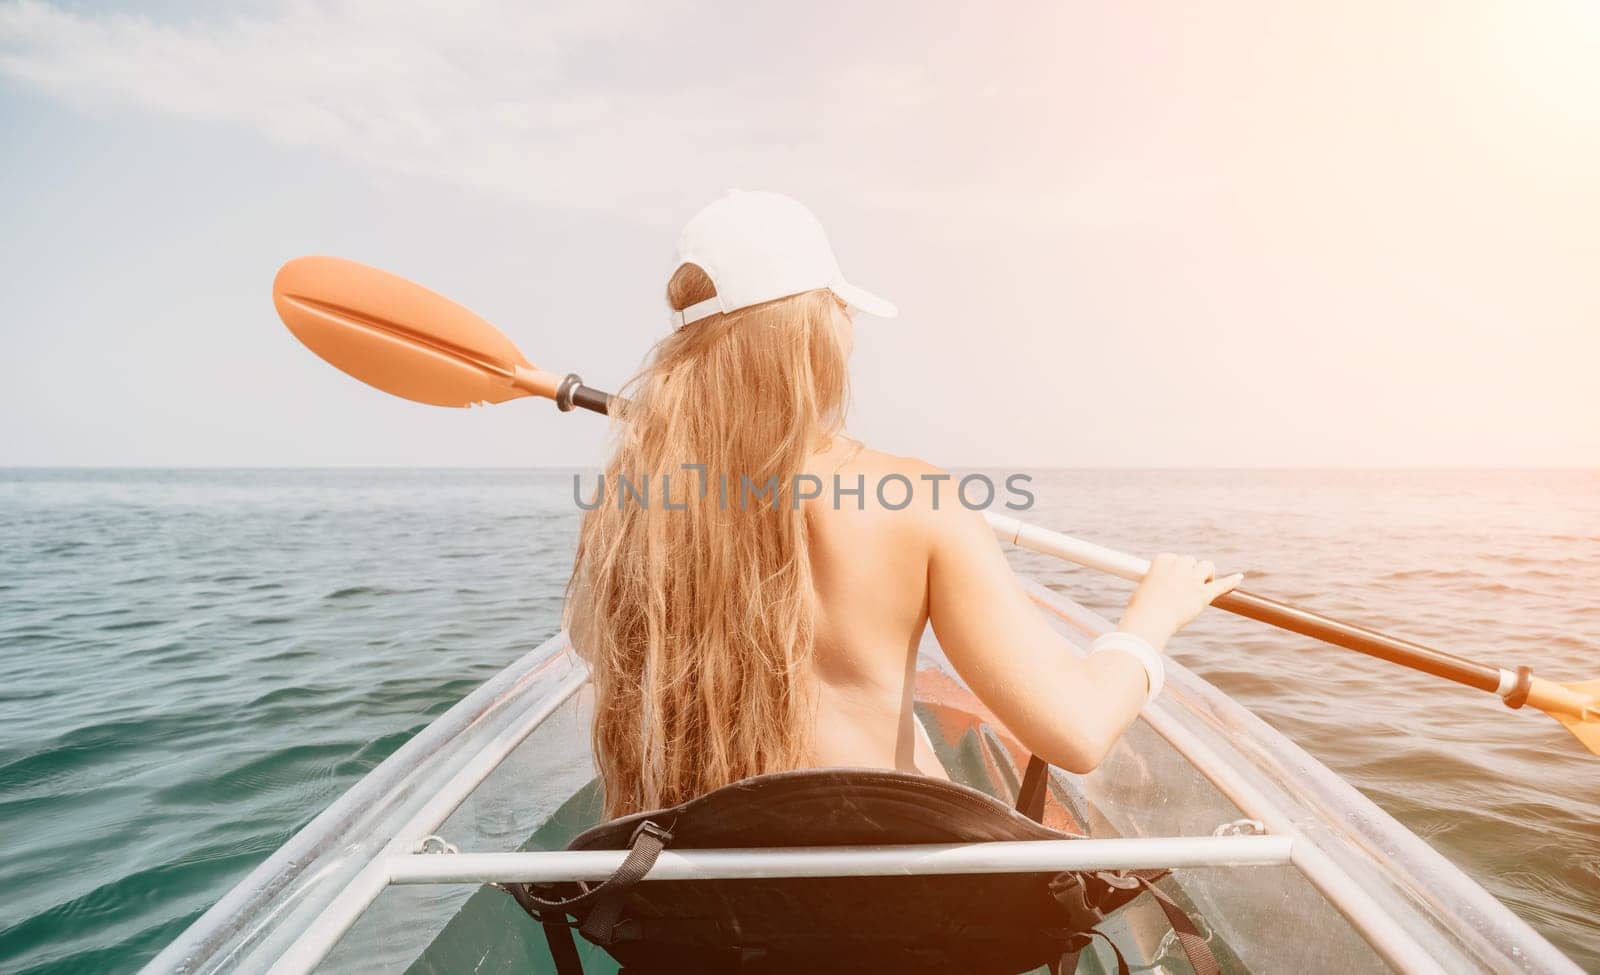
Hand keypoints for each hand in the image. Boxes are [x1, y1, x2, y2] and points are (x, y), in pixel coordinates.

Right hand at [1118, 554, 1242, 650]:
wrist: (1149, 621)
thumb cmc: (1140, 610)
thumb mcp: (1141, 591)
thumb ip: (1153, 586)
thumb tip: (1156, 593)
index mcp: (1161, 562)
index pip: (1172, 558)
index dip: (1174, 569)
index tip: (1170, 579)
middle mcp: (1178, 567)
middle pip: (1190, 560)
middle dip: (1190, 570)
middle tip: (1185, 586)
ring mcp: (1192, 580)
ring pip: (1206, 566)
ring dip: (1205, 574)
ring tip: (1202, 585)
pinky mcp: (1203, 595)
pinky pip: (1222, 585)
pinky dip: (1231, 581)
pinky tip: (1239, 578)